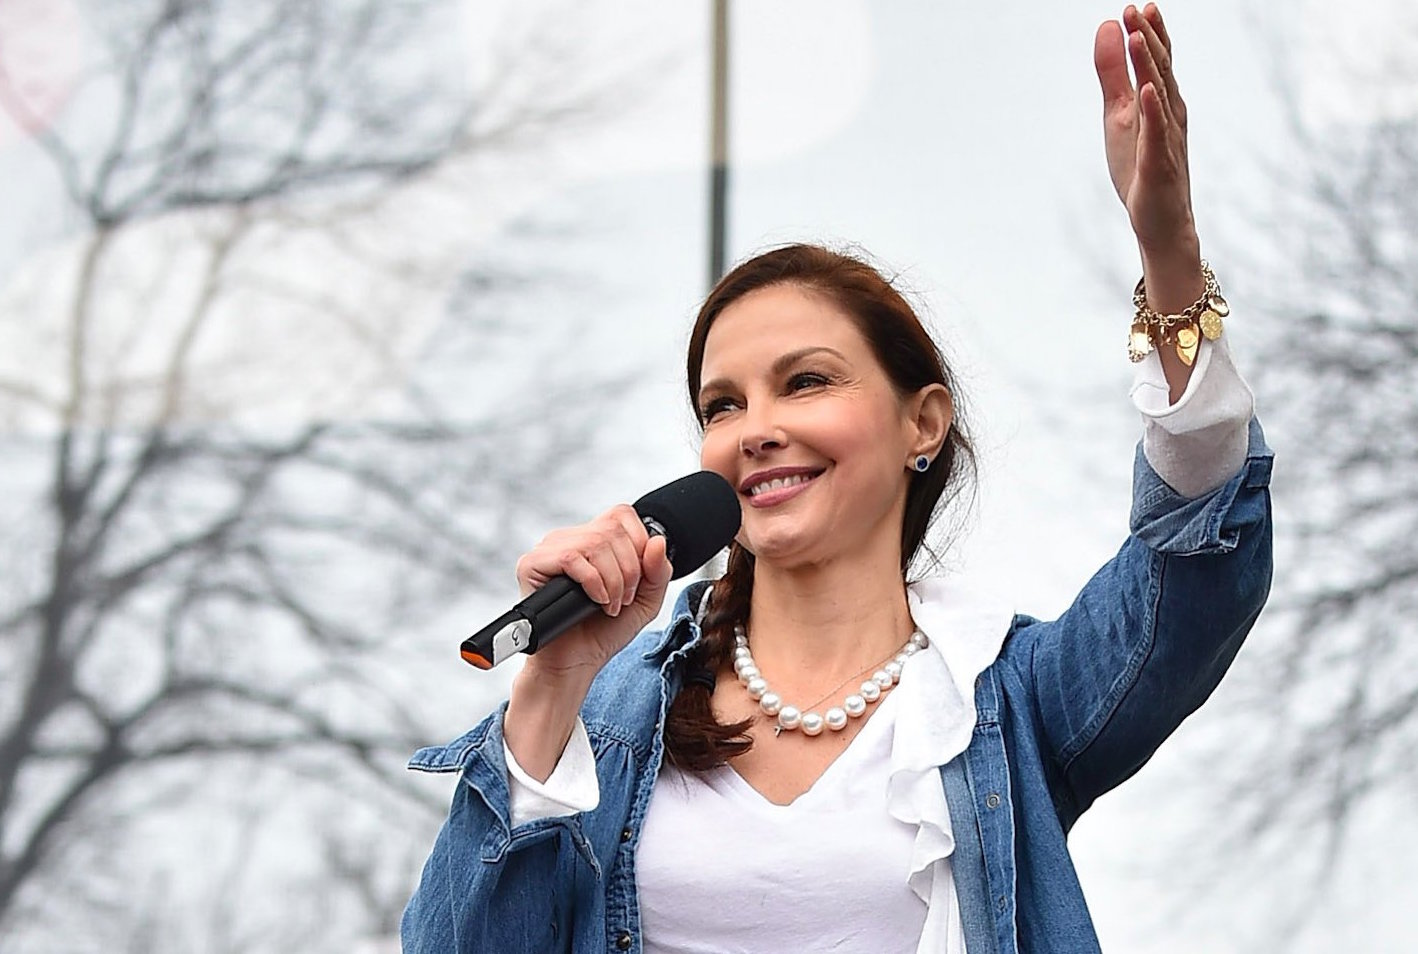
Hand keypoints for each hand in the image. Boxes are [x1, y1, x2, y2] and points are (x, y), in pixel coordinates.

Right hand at [513, 504, 674, 683]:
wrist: (576, 663)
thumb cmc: (604, 632)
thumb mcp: (645, 600)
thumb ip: (658, 571)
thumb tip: (657, 541)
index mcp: (593, 539)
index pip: (622, 514)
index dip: (639, 544)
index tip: (637, 579)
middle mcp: (569, 539)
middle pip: (612, 529)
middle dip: (629, 570)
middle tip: (622, 600)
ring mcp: (549, 550)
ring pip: (595, 542)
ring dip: (612, 580)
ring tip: (608, 605)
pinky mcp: (531, 565)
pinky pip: (571, 557)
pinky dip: (592, 582)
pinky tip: (595, 602)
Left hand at [1095, 4, 1201, 275]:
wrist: (1160, 222)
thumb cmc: (1140, 166)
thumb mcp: (1119, 115)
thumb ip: (1113, 74)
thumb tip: (1107, 28)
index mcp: (1161, 102)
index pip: (1158, 61)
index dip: (1150, 32)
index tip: (1137, 6)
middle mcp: (1170, 115)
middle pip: (1161, 70)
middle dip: (1149, 39)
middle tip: (1136, 8)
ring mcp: (1167, 139)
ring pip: (1160, 96)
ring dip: (1150, 66)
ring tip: (1137, 36)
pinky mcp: (1159, 164)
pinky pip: (1157, 134)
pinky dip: (1153, 111)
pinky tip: (1146, 90)